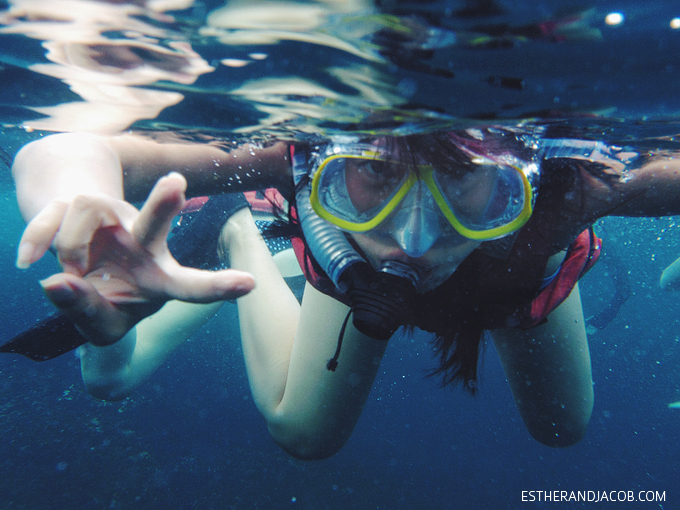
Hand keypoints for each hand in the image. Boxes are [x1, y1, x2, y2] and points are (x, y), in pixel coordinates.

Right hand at [16, 173, 254, 345]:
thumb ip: (84, 310)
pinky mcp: (73, 208)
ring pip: (89, 212)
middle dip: (162, 204)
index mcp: (158, 276)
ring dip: (70, 250)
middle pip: (153, 222)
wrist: (76, 269)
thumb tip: (57, 281)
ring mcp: (109, 222)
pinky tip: (27, 262)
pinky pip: (51, 218)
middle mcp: (140, 244)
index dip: (216, 286)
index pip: (188, 284)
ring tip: (69, 274)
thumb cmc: (105, 300)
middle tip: (177, 182)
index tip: (250, 284)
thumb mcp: (100, 323)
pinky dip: (36, 241)